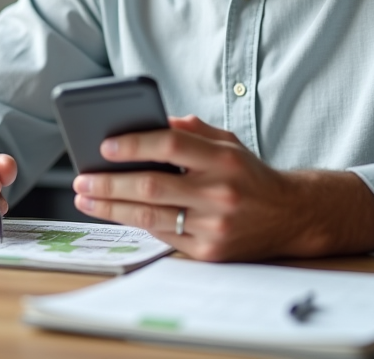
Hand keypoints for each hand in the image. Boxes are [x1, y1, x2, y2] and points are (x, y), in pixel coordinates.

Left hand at [71, 115, 373, 261]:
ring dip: (111, 207)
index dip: (135, 144)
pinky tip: (115, 213)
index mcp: (224, 159)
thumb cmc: (251, 175)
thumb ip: (191, 129)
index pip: (171, 145)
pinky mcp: (210, 252)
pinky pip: (164, 235)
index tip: (105, 146)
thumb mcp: (228, 142)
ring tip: (86, 198)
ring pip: (150, 216)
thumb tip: (150, 121)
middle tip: (82, 179)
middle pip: (152, 185)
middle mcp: (220, 193)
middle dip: (109, 183)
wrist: (292, 216)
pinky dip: (136, 223)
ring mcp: (215, 226)